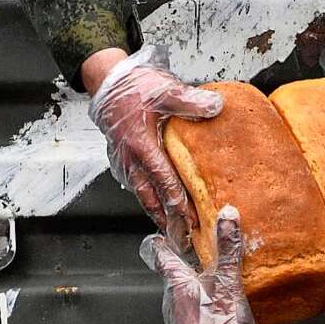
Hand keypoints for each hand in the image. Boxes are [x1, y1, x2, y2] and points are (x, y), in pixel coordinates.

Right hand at [87, 45, 222, 249]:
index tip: (190, 221)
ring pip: (142, 195)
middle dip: (167, 221)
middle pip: (150, 197)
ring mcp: (124, 161)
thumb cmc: (134, 86)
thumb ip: (190, 101)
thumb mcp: (165, 89)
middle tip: (182, 241)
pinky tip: (158, 208)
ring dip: (157, 214)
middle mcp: (130, 158)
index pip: (163, 180)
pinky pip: (137, 186)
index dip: (177, 202)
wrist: (108, 82)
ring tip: (171, 233)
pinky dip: (149, 200)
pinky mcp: (122, 160)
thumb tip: (216, 107)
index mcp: (141, 144)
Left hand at [140, 205, 281, 323]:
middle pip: (173, 271)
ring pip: (184, 293)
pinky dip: (205, 302)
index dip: (161, 235)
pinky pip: (193, 312)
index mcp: (176, 283)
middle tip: (207, 242)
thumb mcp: (228, 285)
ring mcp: (179, 322)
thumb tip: (227, 213)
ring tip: (222, 273)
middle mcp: (171, 301)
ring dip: (198, 280)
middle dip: (187, 256)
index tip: (173, 222)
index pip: (155, 251)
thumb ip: (228, 250)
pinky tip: (225, 306)